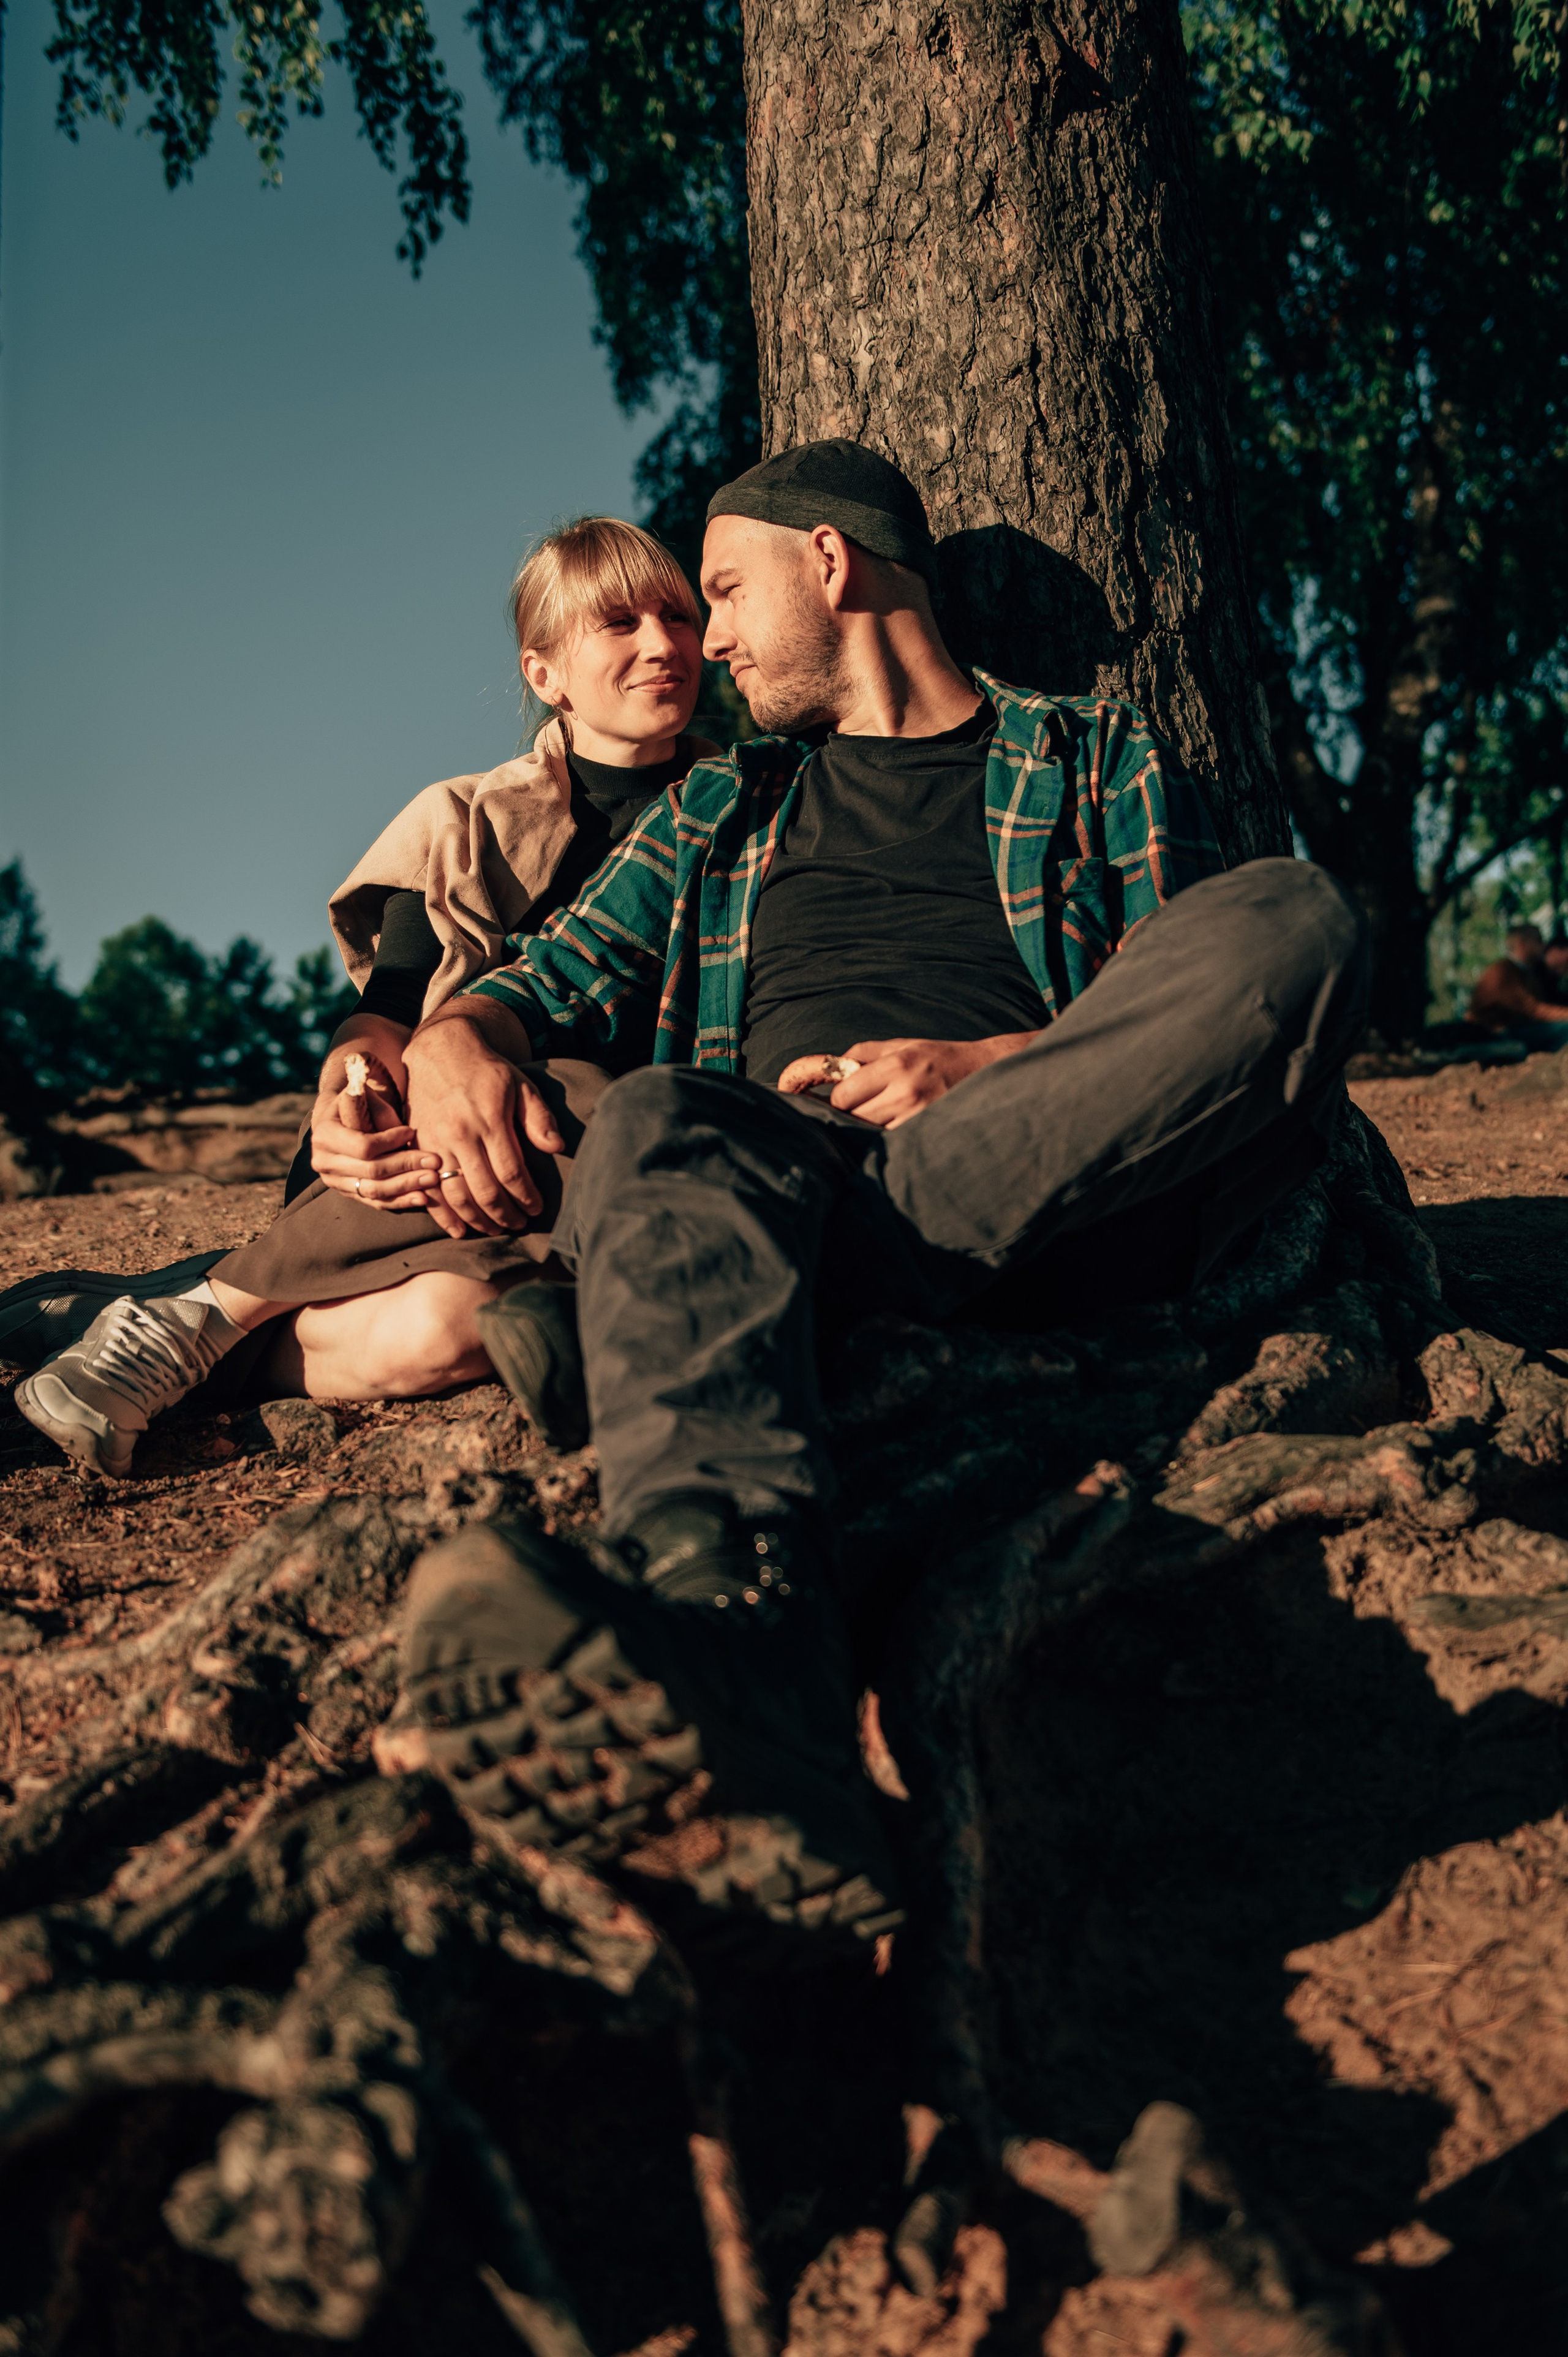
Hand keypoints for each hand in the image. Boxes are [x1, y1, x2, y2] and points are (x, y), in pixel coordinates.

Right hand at [310, 1037, 443, 1209]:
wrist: (338, 1118)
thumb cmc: (357, 1102)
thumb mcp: (364, 1095)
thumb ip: (379, 1109)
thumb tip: (404, 1130)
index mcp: (324, 1134)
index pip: (363, 1146)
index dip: (390, 1142)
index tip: (412, 1131)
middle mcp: (324, 1161)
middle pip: (371, 1171)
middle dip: (406, 1166)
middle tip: (435, 1162)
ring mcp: (334, 1181)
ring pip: (374, 1191)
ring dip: (407, 1186)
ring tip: (433, 1179)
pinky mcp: (348, 1193)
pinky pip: (375, 1202)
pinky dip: (400, 1201)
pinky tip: (422, 1198)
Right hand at [403, 1013, 564, 1239]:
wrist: (440, 1051)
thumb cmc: (488, 1071)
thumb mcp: (521, 1086)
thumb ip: (539, 1118)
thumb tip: (558, 1148)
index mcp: (490, 1120)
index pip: (511, 1173)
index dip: (526, 1197)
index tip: (536, 1209)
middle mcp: (461, 1134)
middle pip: (485, 1190)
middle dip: (505, 1214)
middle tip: (518, 1224)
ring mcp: (436, 1142)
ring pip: (456, 1195)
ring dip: (477, 1220)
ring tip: (494, 1229)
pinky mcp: (418, 1146)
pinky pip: (429, 1189)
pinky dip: (443, 1215)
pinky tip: (459, 1229)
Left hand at [779, 1032, 1041, 1127]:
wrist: (985, 1071)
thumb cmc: (936, 1057)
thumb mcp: (899, 1045)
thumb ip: (859, 1055)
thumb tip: (825, 1070)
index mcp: (896, 1065)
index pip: (843, 1095)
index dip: (837, 1100)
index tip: (843, 1100)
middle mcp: (906, 1093)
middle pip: (854, 1119)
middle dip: (849, 1117)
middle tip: (857, 1112)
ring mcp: (919, 1118)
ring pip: (871, 1136)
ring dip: (867, 1131)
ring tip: (879, 1120)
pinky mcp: (928, 1135)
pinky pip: (892, 1145)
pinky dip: (886, 1141)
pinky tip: (894, 1130)